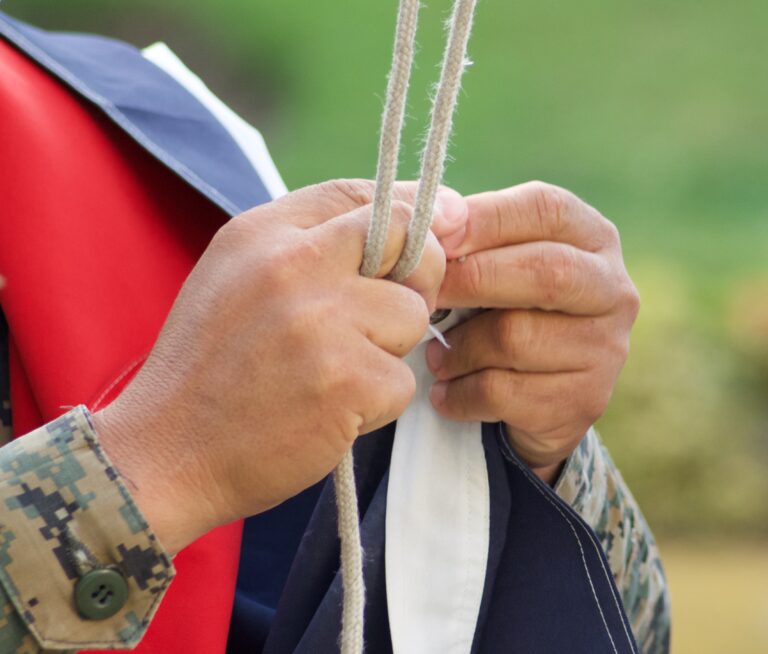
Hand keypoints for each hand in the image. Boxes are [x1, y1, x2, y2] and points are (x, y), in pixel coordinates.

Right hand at [94, 179, 466, 552]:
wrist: (167, 453)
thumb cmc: (210, 366)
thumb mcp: (237, 277)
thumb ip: (313, 243)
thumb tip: (416, 222)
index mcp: (264, 232)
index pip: (361, 195)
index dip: (403, 218)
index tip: (419, 244)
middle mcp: (295, 265)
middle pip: (410, 243)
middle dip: (415, 280)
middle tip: (377, 321)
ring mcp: (322, 322)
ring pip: (413, 315)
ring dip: (387, 351)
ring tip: (332, 373)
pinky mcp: (347, 380)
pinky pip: (403, 381)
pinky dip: (377, 403)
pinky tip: (328, 411)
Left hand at [427, 182, 638, 483]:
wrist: (536, 395)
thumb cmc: (502, 308)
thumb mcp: (493, 259)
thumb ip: (464, 233)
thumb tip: (432, 220)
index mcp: (591, 236)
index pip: (545, 209)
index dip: (485, 220)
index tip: (436, 240)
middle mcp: (612, 288)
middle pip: (544, 273)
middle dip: (470, 282)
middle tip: (423, 297)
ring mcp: (605, 347)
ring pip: (516, 338)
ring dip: (458, 349)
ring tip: (434, 355)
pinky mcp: (584, 399)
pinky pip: (505, 392)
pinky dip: (461, 393)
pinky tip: (446, 392)